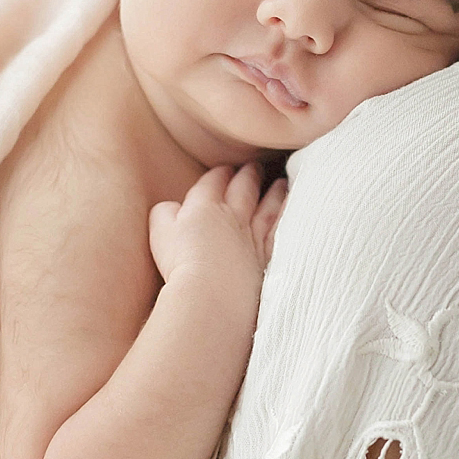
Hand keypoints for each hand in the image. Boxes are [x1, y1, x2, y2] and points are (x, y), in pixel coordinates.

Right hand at [148, 163, 285, 291]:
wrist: (211, 293)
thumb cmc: (181, 264)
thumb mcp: (160, 231)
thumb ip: (165, 213)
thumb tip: (172, 206)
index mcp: (204, 207)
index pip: (213, 182)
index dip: (219, 174)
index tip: (224, 169)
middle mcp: (233, 217)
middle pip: (244, 189)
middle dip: (248, 175)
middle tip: (255, 166)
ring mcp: (253, 237)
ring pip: (268, 207)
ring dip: (275, 193)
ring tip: (281, 183)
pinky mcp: (266, 258)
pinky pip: (281, 232)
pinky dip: (289, 220)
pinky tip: (298, 213)